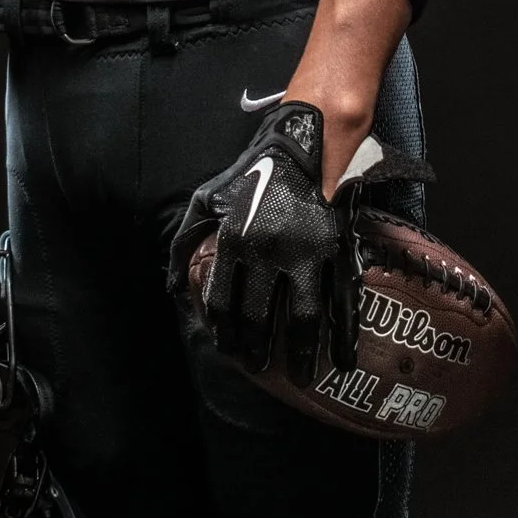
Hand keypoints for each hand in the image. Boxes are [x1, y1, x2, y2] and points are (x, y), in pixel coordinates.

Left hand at [173, 102, 425, 384]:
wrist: (305, 143)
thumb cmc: (253, 173)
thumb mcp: (206, 201)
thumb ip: (185, 244)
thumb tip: (174, 289)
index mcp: (236, 242)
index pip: (224, 304)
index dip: (225, 334)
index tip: (229, 351)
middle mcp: (269, 252)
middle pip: (259, 318)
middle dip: (256, 349)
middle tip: (258, 366)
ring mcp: (308, 253)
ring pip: (302, 319)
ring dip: (297, 353)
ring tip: (296, 374)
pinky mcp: (338, 250)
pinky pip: (341, 301)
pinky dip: (342, 336)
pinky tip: (340, 361)